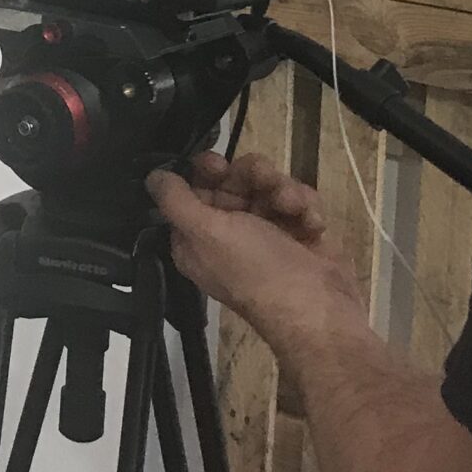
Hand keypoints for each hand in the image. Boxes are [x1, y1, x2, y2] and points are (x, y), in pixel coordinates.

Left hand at [147, 153, 361, 345]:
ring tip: (293, 209)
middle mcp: (229, 233)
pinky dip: (307, 209)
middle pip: (236, 180)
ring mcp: (267, 232)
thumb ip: (175, 201)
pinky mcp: (299, 232)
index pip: (194, 190)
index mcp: (198, 237)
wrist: (318, 306)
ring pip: (271, 186)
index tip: (219, 165)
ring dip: (285, 192)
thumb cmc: (256, 270)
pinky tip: (312, 225)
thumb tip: (153, 177)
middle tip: (266, 181)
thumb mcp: (206, 232)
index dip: (206, 172)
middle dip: (254, 177)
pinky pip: (299, 201)